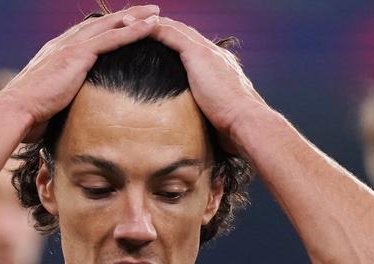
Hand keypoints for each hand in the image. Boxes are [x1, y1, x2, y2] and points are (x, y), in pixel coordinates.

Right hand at [0, 5, 159, 141]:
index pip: (89, 36)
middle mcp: (64, 44)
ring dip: (136, 18)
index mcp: (58, 53)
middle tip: (150, 11)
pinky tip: (150, 26)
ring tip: (157, 13)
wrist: (16, 111)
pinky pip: (111, 39)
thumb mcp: (51, 103)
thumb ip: (64, 100)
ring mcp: (71, 47)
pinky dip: (133, 31)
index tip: (128, 26)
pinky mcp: (77, 55)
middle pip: (102, 24)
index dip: (110, 29)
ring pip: (110, 26)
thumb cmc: (30, 115)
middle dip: (127, 16)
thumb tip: (73, 115)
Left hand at [140, 17, 275, 153]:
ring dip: (150, 25)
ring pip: (174, 29)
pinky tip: (132, 29)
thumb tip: (197, 130)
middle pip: (183, 33)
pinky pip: (169, 34)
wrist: (246, 122)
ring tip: (127, 23)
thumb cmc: (234, 129)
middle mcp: (215, 54)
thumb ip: (207, 114)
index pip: (194, 48)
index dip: (176, 43)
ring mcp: (207, 52)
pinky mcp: (198, 54)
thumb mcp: (218, 117)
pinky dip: (151, 29)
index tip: (158, 45)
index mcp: (222, 67)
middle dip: (161, 28)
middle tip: (137, 26)